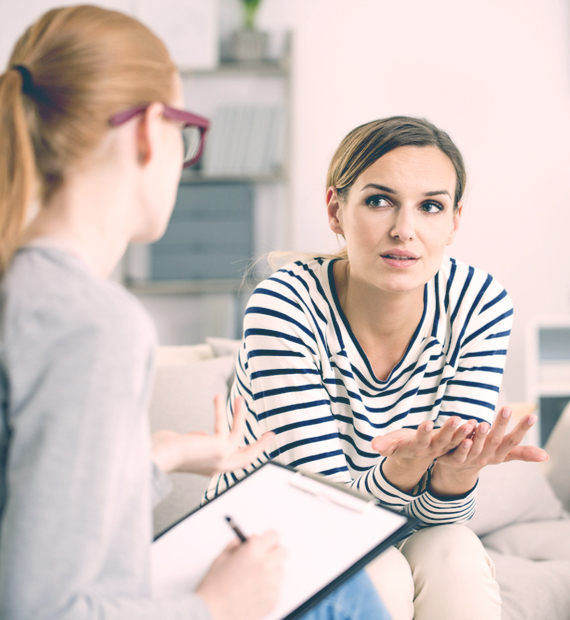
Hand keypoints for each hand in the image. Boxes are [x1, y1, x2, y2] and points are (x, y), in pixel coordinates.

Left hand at [152, 394, 274, 474]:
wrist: (159, 456)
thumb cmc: (163, 451)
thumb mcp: (185, 447)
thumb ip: (196, 441)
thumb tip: (203, 434)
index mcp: (210, 468)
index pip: (233, 462)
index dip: (243, 451)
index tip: (251, 443)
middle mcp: (219, 466)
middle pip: (248, 458)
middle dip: (260, 446)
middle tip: (271, 435)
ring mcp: (221, 458)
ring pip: (240, 437)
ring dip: (241, 416)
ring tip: (241, 398)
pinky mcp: (221, 447)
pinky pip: (228, 425)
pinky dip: (224, 410)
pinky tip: (219, 397)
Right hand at [196, 531, 285, 619]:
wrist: (212, 612)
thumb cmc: (214, 586)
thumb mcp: (223, 556)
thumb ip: (239, 544)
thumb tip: (253, 539)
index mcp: (253, 551)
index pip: (274, 536)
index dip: (267, 539)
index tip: (264, 542)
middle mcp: (265, 565)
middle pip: (282, 552)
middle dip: (272, 552)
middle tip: (261, 558)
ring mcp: (271, 584)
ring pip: (280, 570)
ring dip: (271, 571)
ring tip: (253, 579)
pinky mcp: (273, 600)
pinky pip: (277, 588)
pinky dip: (269, 588)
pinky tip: (254, 591)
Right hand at [371, 416, 476, 491]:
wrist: (414, 454)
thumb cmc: (400, 445)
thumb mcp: (390, 445)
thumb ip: (383, 445)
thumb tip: (373, 445)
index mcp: (417, 448)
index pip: (420, 441)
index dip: (424, 433)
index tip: (427, 423)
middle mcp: (432, 450)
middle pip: (442, 441)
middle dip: (449, 431)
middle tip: (456, 419)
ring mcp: (443, 448)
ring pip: (455, 441)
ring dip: (464, 433)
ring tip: (471, 423)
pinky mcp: (451, 444)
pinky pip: (462, 439)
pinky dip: (469, 433)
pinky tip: (477, 423)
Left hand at [431, 407, 548, 495]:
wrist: (457, 470)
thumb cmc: (485, 454)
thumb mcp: (502, 454)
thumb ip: (521, 452)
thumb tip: (546, 456)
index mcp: (499, 453)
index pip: (513, 441)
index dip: (522, 430)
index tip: (532, 416)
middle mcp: (486, 457)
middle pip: (495, 441)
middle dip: (501, 425)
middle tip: (507, 408)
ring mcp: (470, 459)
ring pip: (476, 447)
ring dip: (480, 436)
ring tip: (485, 423)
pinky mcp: (453, 460)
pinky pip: (458, 452)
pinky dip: (461, 444)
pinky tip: (462, 433)